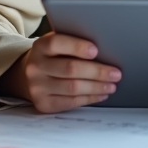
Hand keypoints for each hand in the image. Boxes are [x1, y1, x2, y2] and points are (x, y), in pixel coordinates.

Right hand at [0, 30, 120, 112]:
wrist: (31, 74)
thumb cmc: (54, 55)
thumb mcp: (58, 44)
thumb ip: (73, 43)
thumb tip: (105, 46)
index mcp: (40, 46)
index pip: (57, 43)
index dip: (77, 46)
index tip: (96, 50)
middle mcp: (35, 66)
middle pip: (70, 69)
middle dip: (97, 72)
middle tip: (116, 73)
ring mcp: (37, 87)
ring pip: (72, 88)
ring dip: (96, 87)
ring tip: (112, 85)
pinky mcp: (43, 104)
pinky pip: (70, 102)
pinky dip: (89, 98)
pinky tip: (101, 94)